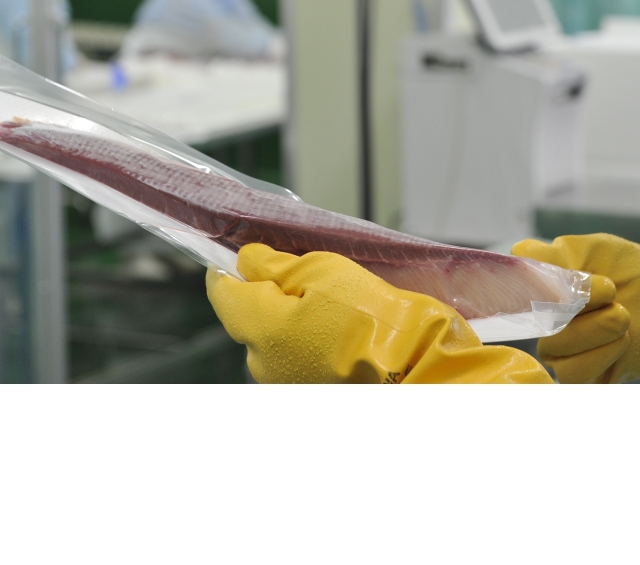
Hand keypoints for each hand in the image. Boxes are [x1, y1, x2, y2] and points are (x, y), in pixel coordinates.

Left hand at [207, 244, 552, 383]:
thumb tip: (248, 260)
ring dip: (297, 315)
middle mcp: (262, 363)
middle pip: (251, 313)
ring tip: (339, 298)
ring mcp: (286, 383)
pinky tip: (345, 324)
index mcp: (258, 327)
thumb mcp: (322, 268)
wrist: (417, 367)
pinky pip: (300, 356)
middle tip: (313, 268)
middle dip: (274, 290)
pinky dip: (315, 337)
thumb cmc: (372, 314)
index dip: (232, 263)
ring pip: (277, 336)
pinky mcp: (310, 391)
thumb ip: (276, 263)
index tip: (253, 248)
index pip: (221, 288)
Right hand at [512, 234, 639, 382]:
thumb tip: (517, 259)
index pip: (506, 294)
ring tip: (623, 316)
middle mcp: (544, 320)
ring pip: (553, 351)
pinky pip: (574, 374)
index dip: (531, 290)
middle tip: (611, 290)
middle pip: (535, 324)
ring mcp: (565, 350)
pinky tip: (622, 341)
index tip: (567, 280)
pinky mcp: (589, 375)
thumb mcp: (587, 248)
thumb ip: (546, 256)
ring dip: (593, 331)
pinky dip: (601, 355)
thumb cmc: (630, 265)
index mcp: (537, 287)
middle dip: (577, 306)